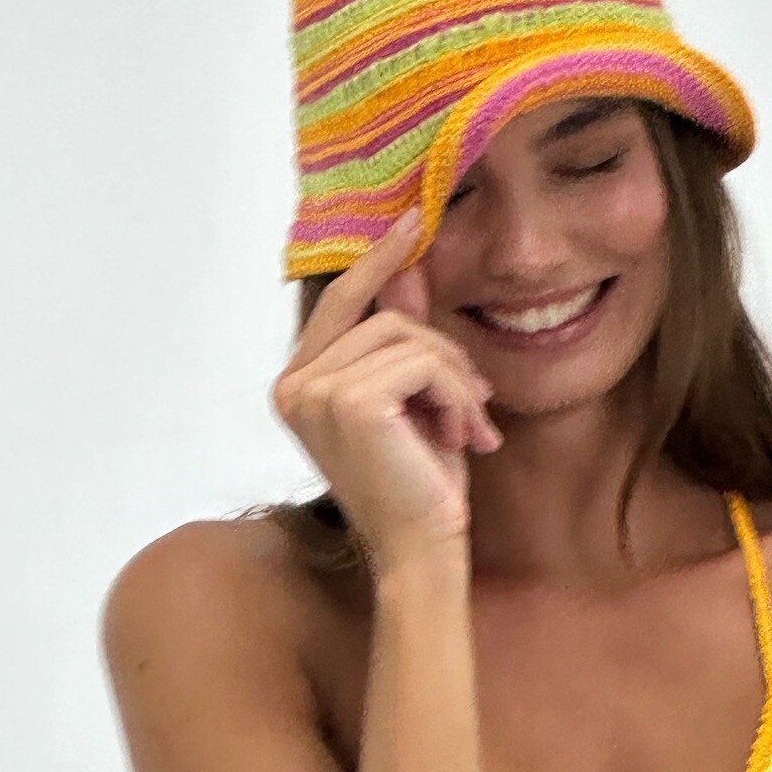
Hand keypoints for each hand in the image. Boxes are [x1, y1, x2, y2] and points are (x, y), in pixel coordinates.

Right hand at [271, 205, 501, 571]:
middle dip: (442, 352)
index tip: (413, 220)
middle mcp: (293, 385)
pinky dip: (457, 396)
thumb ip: (402, 337)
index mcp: (296, 384)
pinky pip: (423, 363)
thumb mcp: (415, 400)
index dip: (379, 260)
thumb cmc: (419, 486)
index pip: (340, 300)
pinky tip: (464, 438)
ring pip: (408, 337)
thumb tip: (407, 266)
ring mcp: (315, 392)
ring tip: (470, 428)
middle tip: (477, 400)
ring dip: (455, 380)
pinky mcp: (350, 401)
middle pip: (384, 317)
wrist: (421, 550)